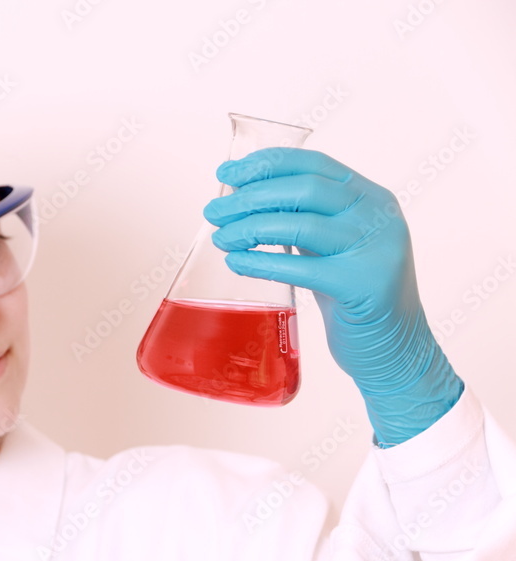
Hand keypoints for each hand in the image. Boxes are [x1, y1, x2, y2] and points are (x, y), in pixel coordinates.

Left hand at [202, 147, 462, 445]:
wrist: (395, 348)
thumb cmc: (353, 295)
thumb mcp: (333, 245)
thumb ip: (303, 219)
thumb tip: (242, 197)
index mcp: (370, 197)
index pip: (314, 164)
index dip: (266, 164)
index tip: (226, 171)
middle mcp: (377, 216)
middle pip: (303, 190)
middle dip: (250, 197)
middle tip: (214, 210)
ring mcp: (374, 250)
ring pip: (300, 225)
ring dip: (250, 227)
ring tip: (221, 237)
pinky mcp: (363, 286)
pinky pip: (302, 269)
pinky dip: (262, 263)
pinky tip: (236, 263)